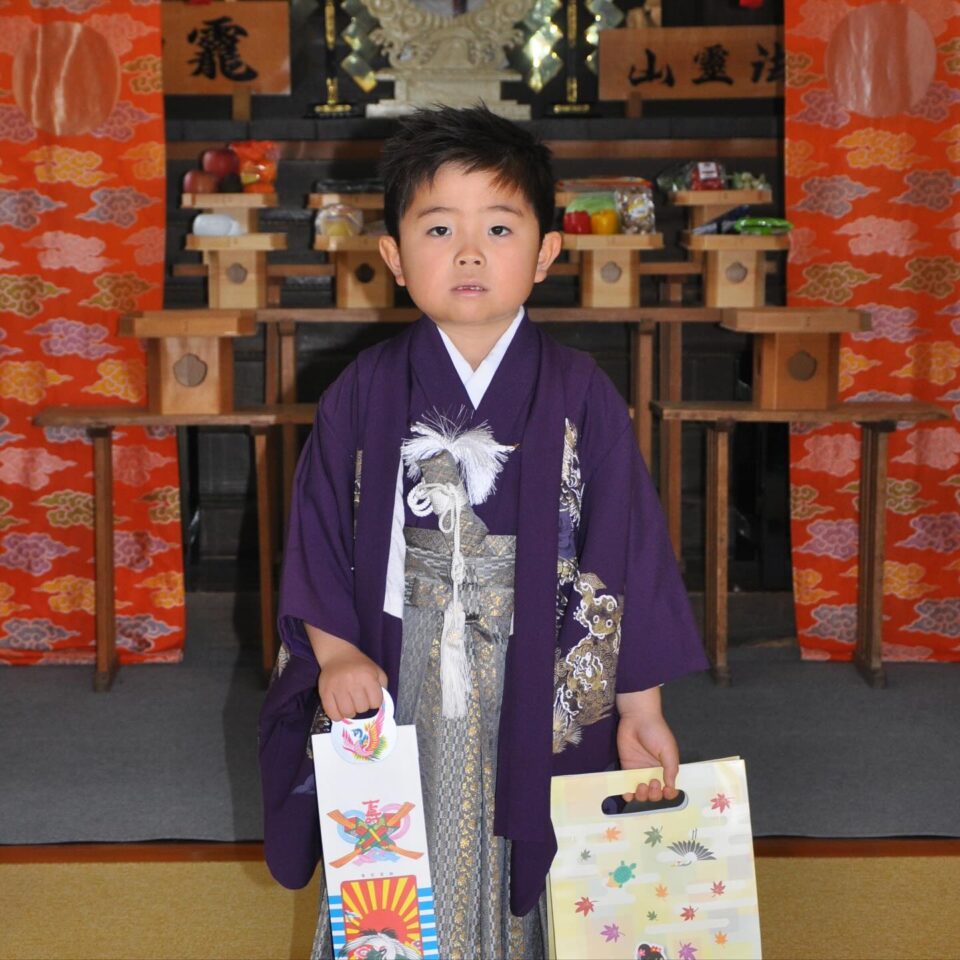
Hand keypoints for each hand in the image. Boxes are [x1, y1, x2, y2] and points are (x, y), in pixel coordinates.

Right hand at [317, 645, 386, 721]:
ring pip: (348, 713)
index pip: (376, 703)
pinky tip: (339, 709)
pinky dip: (337, 716)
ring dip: (350, 712)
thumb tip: (380, 705)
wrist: (337, 655)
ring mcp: (337, 687)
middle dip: (362, 707)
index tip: (370, 698)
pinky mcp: (325, 692)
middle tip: (358, 700)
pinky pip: (332, 714)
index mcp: (368, 676)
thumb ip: (382, 687)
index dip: (374, 702)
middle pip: (362, 709)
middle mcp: (353, 682)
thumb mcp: (376, 671)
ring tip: (349, 705)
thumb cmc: (359, 665)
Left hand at [616, 687, 679, 803]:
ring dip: (642, 796)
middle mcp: (653, 773)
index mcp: (666, 769)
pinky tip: (628, 793)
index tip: (666, 791)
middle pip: (655, 794)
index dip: (668, 794)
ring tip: (641, 786)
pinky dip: (627, 793)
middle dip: (654, 794)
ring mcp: (639, 771)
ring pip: (641, 793)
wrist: (637, 718)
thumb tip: (671, 786)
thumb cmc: (656, 731)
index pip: (669, 788)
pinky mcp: (626, 768)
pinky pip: (626, 784)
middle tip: (652, 782)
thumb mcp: (668, 749)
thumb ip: (671, 768)